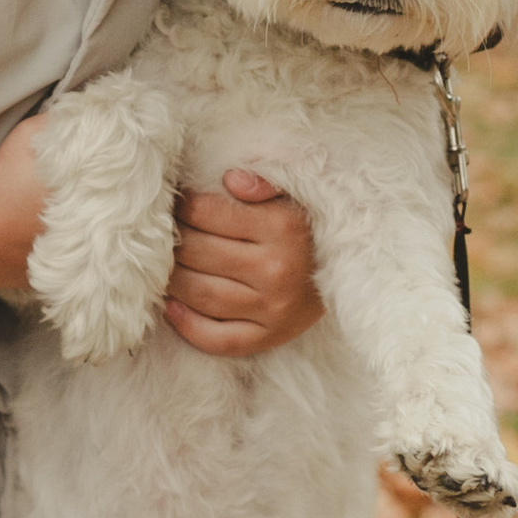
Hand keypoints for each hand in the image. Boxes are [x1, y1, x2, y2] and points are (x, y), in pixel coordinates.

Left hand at [163, 168, 322, 358]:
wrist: (351, 275)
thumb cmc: (309, 229)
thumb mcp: (294, 194)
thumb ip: (265, 181)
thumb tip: (231, 179)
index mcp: (283, 228)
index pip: (206, 213)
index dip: (184, 206)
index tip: (179, 204)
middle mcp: (277, 270)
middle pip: (197, 254)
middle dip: (174, 240)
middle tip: (168, 234)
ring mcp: (273, 309)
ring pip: (200, 295)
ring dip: (172, 279)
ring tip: (166, 266)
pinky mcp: (270, 337)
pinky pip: (218, 338)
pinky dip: (187, 325)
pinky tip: (172, 307)